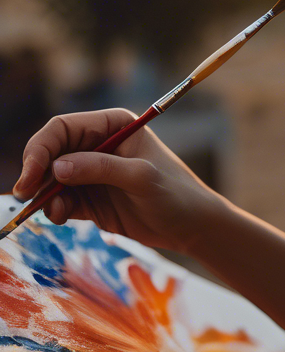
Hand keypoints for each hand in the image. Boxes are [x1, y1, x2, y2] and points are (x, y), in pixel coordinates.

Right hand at [12, 108, 223, 254]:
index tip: (33, 175)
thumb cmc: (175, 193)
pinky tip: (62, 218)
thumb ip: (102, 169)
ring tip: (57, 213)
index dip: (41, 148)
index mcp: (113, 125)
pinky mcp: (89, 198)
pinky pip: (59, 200)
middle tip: (26, 196)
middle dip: (36, 173)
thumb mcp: (142, 177)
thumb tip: (58, 167)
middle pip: (49, 152)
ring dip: (44, 195)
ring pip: (50, 179)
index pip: (62, 128)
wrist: (191, 226)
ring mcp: (91, 172)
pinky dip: (54, 209)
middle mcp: (97, 144)